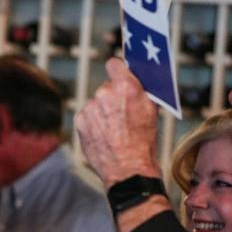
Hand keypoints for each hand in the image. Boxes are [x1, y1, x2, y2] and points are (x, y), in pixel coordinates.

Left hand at [74, 58, 160, 188]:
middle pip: (106, 87)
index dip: (118, 70)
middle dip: (112, 96)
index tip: (119, 75)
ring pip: (96, 103)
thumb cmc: (144, 140)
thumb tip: (136, 77)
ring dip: (102, 111)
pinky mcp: (80, 121)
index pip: (114, 64)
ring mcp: (90, 107)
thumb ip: (140, 89)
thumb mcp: (151, 109)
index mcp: (126, 87)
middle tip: (120, 113)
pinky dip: (93, 123)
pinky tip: (103, 134)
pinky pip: (87, 116)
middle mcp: (105, 93)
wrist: (127, 168)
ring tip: (113, 129)